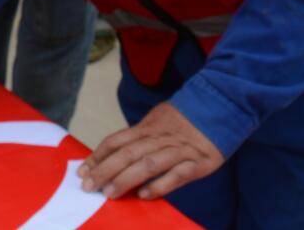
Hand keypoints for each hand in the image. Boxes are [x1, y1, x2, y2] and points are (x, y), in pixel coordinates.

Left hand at [78, 102, 223, 200]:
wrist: (220, 109)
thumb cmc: (183, 122)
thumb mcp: (157, 122)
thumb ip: (138, 137)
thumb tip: (109, 154)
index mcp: (148, 127)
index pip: (118, 140)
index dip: (99, 155)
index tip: (83, 170)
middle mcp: (161, 137)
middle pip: (128, 153)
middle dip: (106, 170)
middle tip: (89, 186)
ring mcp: (180, 149)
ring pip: (149, 163)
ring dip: (126, 178)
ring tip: (110, 193)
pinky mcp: (199, 162)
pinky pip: (177, 175)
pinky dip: (160, 184)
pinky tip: (145, 195)